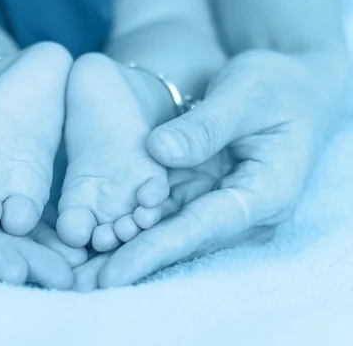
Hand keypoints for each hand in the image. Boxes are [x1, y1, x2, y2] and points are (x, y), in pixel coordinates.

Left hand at [97, 50, 346, 286]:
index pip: (204, 228)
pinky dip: (132, 224)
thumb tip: (158, 150)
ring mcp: (221, 204)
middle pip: (181, 241)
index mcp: (266, 192)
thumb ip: (205, 126)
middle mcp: (244, 210)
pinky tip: (96, 238)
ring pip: (168, 232)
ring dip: (125, 248)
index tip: (114, 271)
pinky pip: (164, 212)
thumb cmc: (275, 87)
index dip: (156, 250)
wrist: (290, 88)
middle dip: (131, 261)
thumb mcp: (244, 94)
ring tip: (80, 271)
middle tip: (82, 283)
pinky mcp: (202, 194)